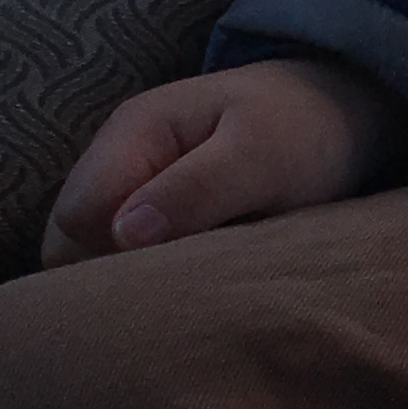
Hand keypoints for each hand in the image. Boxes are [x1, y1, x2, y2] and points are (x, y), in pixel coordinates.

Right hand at [39, 56, 407, 263]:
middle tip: (189, 293)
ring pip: (92, 262)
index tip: (178, 271)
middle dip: (114, 281)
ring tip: (199, 289)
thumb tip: (124, 236)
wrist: (338, 115)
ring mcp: (130, 194)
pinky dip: (154, 285)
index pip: (76, 218)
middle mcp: (118, 163)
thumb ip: (198, 190)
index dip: (112, 257)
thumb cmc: (304, 129)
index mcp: (133, 133)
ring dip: (136, 287)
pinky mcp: (151, 222)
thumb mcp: (262, 155)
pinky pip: (126, 266)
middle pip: (69, 245)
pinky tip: (197, 290)